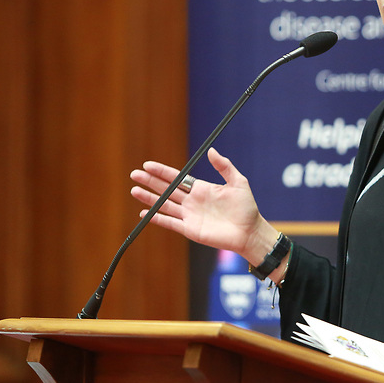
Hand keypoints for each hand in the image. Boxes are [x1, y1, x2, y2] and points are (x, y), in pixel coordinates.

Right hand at [130, 147, 278, 264]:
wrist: (249, 231)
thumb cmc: (246, 208)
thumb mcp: (238, 182)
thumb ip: (224, 166)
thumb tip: (211, 150)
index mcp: (201, 189)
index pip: (176, 178)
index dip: (162, 171)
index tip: (148, 165)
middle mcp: (192, 201)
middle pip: (166, 189)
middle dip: (150, 182)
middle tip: (134, 174)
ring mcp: (189, 216)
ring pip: (164, 205)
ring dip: (149, 198)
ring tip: (134, 190)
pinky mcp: (190, 230)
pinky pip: (170, 223)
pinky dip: (157, 218)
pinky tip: (144, 213)